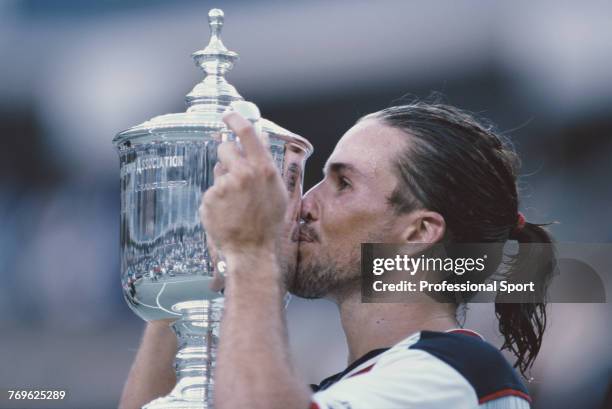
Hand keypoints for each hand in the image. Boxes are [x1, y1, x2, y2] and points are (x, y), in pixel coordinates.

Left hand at [199, 112, 287, 261]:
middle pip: (226, 148)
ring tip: (234, 201)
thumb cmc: (267, 222)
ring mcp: (225, 185)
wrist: (250, 249)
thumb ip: (267, 162)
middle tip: (233, 170)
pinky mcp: (210, 197)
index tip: (228, 115)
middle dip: (227, 155)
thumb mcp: (276, 190)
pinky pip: (212, 189)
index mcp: (263, 169)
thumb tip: (262, 139)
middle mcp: (243, 173)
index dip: (235, 119)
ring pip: (219, 170)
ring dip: (224, 179)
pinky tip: (226, 212)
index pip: (246, 132)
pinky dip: (217, 198)